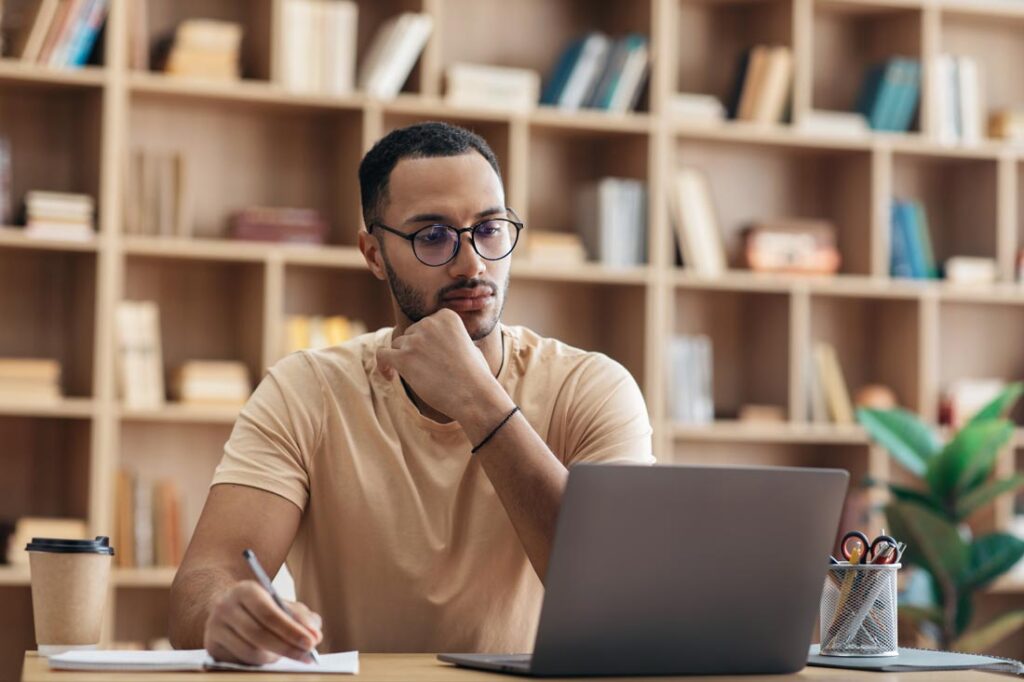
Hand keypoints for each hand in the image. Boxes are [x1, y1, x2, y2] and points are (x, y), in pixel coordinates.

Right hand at [204, 581, 322, 664]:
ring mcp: (214, 628)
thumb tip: (314, 635)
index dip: (291, 630)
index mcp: (245, 590)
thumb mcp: (281, 603)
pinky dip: (258, 663)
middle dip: (287, 647)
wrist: (226, 606)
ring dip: (273, 657)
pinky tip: (268, 656)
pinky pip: (239, 662)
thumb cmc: (262, 606)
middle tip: (307, 655)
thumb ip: (301, 616)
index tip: (312, 642)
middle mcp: (225, 607)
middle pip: (258, 635)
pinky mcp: (211, 648)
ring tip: (285, 654)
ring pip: (249, 652)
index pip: (269, 613)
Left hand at [376, 308, 504, 423]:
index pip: (424, 324)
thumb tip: (441, 343)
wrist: (474, 395)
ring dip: (404, 360)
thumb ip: (451, 338)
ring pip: (397, 346)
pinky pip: (382, 355)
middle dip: (416, 351)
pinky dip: (382, 365)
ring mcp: (415, 341)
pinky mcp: (404, 358)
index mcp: (446, 316)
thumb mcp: (469, 345)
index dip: (426, 341)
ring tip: (419, 378)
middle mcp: (429, 323)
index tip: (430, 356)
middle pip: (410, 334)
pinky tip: (389, 376)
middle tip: (430, 371)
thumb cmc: (476, 375)